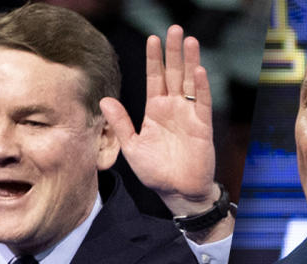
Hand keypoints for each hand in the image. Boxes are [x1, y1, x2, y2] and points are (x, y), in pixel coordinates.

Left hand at [100, 25, 216, 218]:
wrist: (176, 192)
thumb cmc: (155, 171)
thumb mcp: (131, 146)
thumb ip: (120, 123)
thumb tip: (104, 100)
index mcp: (156, 110)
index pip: (155, 78)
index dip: (154, 59)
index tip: (152, 38)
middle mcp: (173, 108)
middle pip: (174, 74)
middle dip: (173, 52)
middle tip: (174, 28)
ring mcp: (189, 115)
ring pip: (190, 82)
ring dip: (189, 61)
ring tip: (188, 40)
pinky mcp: (202, 126)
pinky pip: (202, 102)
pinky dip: (202, 87)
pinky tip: (198, 70)